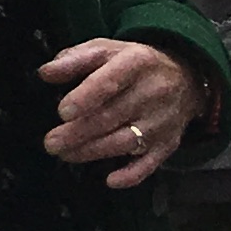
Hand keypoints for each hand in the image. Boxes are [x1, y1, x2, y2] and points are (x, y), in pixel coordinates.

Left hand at [42, 35, 198, 186]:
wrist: (184, 77)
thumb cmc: (132, 64)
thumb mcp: (105, 50)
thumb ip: (74, 59)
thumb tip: (46, 73)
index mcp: (135, 63)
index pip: (109, 81)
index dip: (86, 97)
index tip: (62, 112)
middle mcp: (152, 93)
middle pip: (112, 116)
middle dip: (78, 132)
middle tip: (51, 143)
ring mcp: (162, 121)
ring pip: (126, 141)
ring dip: (93, 151)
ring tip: (66, 155)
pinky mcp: (168, 143)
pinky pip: (151, 163)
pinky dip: (132, 175)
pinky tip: (110, 180)